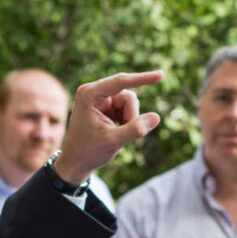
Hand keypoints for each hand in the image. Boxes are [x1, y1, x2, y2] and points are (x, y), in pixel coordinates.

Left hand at [52, 71, 162, 185]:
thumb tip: (156, 117)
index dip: (142, 79)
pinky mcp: (105, 105)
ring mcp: (99, 97)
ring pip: (129, 101)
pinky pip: (126, 107)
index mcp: (90, 95)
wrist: (75, 162)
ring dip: (129, 118)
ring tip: (116, 131)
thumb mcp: (113, 142)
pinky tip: (115, 128)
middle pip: (128, 95)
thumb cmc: (89, 152)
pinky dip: (126, 119)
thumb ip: (135, 129)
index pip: (121, 82)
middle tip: (122, 132)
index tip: (161, 75)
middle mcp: (94, 91)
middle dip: (131, 114)